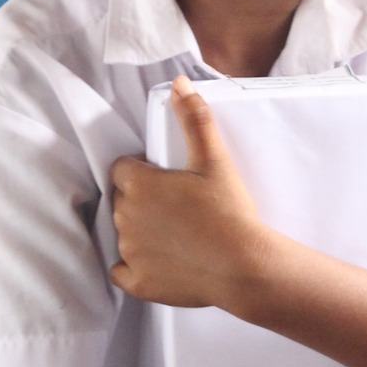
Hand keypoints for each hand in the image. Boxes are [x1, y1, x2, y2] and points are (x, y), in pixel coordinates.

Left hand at [110, 76, 267, 309]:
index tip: (164, 179)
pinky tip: (159, 260)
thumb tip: (179, 83)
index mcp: (138, 184)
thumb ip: (194, 118)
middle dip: (140, 200)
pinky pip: (122, 271)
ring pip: (123, 234)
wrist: (244, 266)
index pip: (121, 170)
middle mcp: (125, 217)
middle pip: (122, 201)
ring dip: (140, 231)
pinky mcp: (138, 282)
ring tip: (175, 233)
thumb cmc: (229, 211)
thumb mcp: (214, 159)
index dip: (140, 171)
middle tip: (175, 205)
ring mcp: (129, 252)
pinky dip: (135, 267)